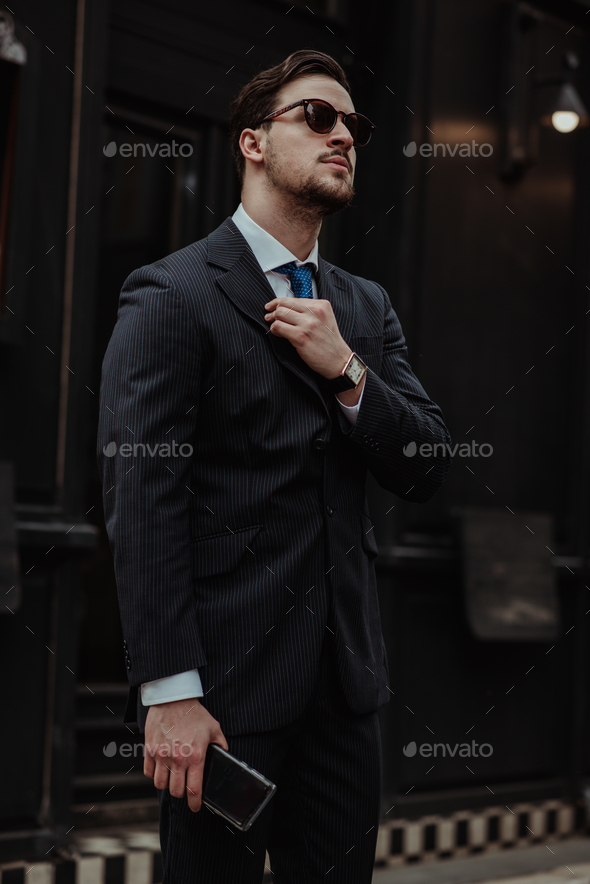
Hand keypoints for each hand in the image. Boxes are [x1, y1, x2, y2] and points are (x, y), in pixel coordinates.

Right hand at [144, 697, 228, 811]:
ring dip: (167, 785)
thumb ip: (220, 744)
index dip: (195, 804)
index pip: (194, 790)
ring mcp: (162, 755)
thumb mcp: (214, 727)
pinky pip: (148, 772)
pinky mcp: (150, 750)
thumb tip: (225, 755)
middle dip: (181, 794)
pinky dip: (154, 774)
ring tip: (172, 779)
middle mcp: (178, 759)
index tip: (195, 807)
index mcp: (196, 756)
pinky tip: (161, 769)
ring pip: (160, 785)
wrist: (173, 698)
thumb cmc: (194, 713)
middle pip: (176, 792)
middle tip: (184, 789)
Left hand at [264, 296, 351, 379]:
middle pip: (284, 304)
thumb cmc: (329, 343)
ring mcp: (308, 324)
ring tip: (276, 328)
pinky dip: (275, 330)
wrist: (338, 361)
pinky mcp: (301, 336)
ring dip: (274, 321)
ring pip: (280, 313)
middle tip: (269, 317)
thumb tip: (286, 307)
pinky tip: (279, 334)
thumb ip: (309, 311)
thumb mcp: (324, 320)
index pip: (293, 298)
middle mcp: (315, 312)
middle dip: (274, 311)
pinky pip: (278, 326)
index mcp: (321, 305)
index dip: (279, 302)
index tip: (272, 307)